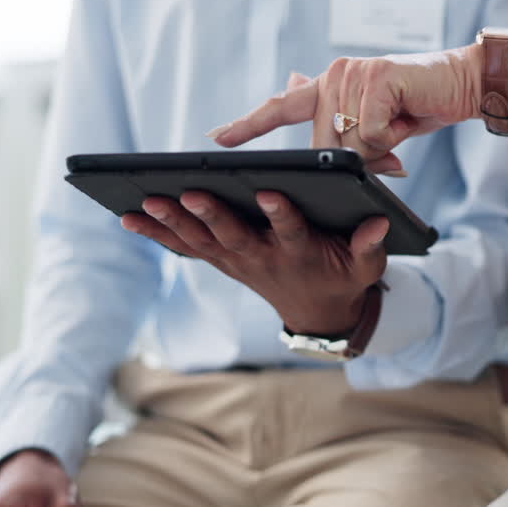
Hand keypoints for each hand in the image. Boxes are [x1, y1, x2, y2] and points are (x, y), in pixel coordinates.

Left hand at [121, 190, 388, 335]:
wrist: (318, 314)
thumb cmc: (345, 276)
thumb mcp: (366, 266)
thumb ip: (370, 245)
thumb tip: (379, 222)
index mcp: (300, 253)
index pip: (290, 231)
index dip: (281, 213)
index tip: (270, 192)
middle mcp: (263, 258)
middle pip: (234, 235)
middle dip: (210, 215)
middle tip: (188, 194)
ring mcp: (238, 262)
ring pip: (201, 242)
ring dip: (172, 224)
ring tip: (143, 203)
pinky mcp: (222, 261)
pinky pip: (185, 248)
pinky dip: (158, 235)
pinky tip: (128, 218)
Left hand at [210, 46, 483, 173]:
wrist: (462, 85)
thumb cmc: (417, 107)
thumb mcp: (374, 125)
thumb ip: (340, 128)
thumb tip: (303, 116)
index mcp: (328, 86)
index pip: (280, 108)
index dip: (248, 125)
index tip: (216, 140)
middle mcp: (335, 75)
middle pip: (323, 145)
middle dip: (357, 158)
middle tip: (390, 138)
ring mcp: (354, 73)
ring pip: (348, 144)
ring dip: (380, 146)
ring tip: (401, 122)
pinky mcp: (376, 79)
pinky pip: (369, 134)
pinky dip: (392, 137)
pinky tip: (407, 115)